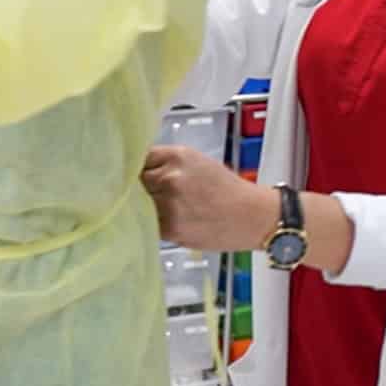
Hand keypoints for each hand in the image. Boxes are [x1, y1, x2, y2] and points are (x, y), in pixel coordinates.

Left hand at [142, 145, 276, 253]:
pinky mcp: (169, 228)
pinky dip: (154, 222)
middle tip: (157, 193)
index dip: (139, 167)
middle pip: (135, 181)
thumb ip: (165, 162)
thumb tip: (135, 167)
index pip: (139, 158)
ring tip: (171, 207)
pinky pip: (148, 222)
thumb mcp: (195, 161)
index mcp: (177, 156)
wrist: (250, 216)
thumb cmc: (226, 189)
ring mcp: (167, 204)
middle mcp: (170, 178)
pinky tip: (173, 219)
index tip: (140, 172)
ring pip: (138, 203)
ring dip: (146, 205)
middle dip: (142, 186)